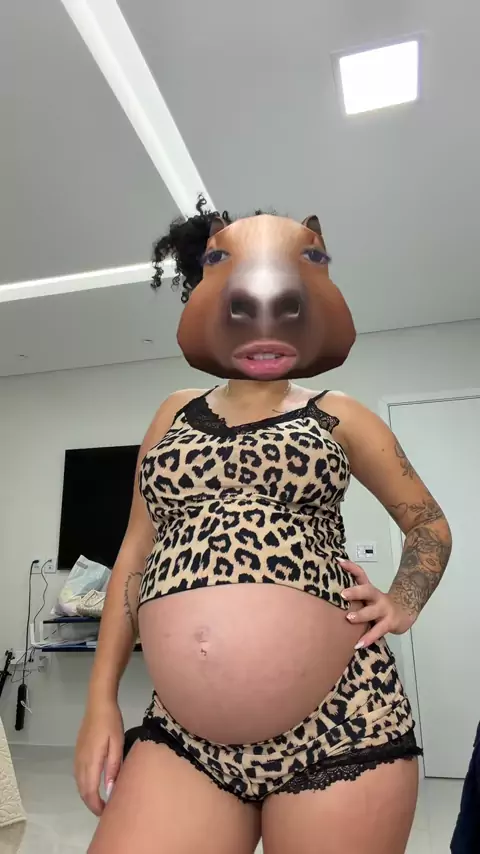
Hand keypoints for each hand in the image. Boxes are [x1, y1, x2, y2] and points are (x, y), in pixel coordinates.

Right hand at [75, 700, 123, 815]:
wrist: (98, 703)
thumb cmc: (111, 722)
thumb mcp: (117, 744)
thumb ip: (113, 767)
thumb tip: (109, 790)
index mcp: (90, 761)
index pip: (89, 792)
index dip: (96, 806)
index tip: (106, 814)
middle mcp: (80, 762)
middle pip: (82, 790)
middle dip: (91, 803)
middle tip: (105, 811)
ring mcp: (77, 756)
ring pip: (79, 783)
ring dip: (88, 794)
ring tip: (101, 800)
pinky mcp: (78, 751)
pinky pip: (79, 774)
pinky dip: (85, 784)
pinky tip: (94, 784)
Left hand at [339, 559, 415, 648]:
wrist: (406, 609)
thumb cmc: (379, 604)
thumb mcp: (368, 596)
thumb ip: (354, 593)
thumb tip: (332, 585)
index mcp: (369, 589)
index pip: (360, 574)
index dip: (351, 567)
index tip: (338, 561)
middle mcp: (376, 597)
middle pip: (368, 590)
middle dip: (356, 591)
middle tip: (342, 594)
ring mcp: (384, 610)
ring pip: (372, 612)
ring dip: (361, 615)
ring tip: (349, 618)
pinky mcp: (389, 623)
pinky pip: (377, 631)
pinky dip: (368, 638)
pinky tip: (358, 644)